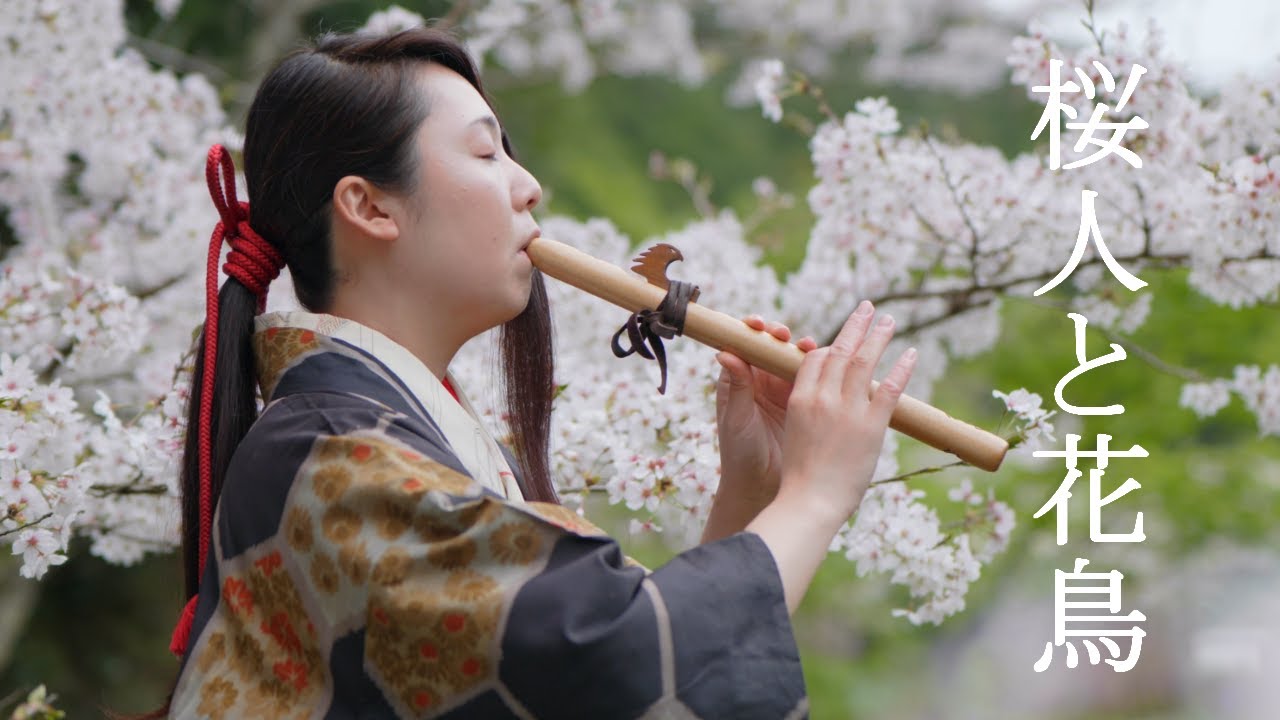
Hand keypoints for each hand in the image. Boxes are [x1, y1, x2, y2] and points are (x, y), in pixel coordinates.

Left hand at [714, 315, 817, 505]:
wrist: (760, 485)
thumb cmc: (739, 452)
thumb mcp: (737, 418)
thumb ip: (737, 386)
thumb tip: (724, 352)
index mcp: (739, 380)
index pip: (745, 347)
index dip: (752, 331)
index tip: (759, 325)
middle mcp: (760, 381)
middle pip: (771, 348)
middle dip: (779, 337)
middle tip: (785, 335)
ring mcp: (783, 391)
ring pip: (793, 361)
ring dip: (801, 350)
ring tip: (808, 346)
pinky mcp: (803, 403)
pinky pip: (813, 380)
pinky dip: (820, 369)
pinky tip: (828, 363)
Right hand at [777, 300, 916, 522]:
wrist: (810, 501)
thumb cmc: (800, 477)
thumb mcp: (794, 435)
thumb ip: (808, 414)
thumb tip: (822, 408)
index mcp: (800, 399)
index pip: (815, 359)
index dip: (830, 347)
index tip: (843, 341)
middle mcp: (823, 397)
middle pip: (841, 350)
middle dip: (856, 326)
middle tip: (867, 307)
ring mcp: (848, 409)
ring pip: (865, 361)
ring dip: (879, 336)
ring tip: (889, 320)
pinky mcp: (871, 425)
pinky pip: (889, 388)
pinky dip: (901, 368)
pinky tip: (911, 353)